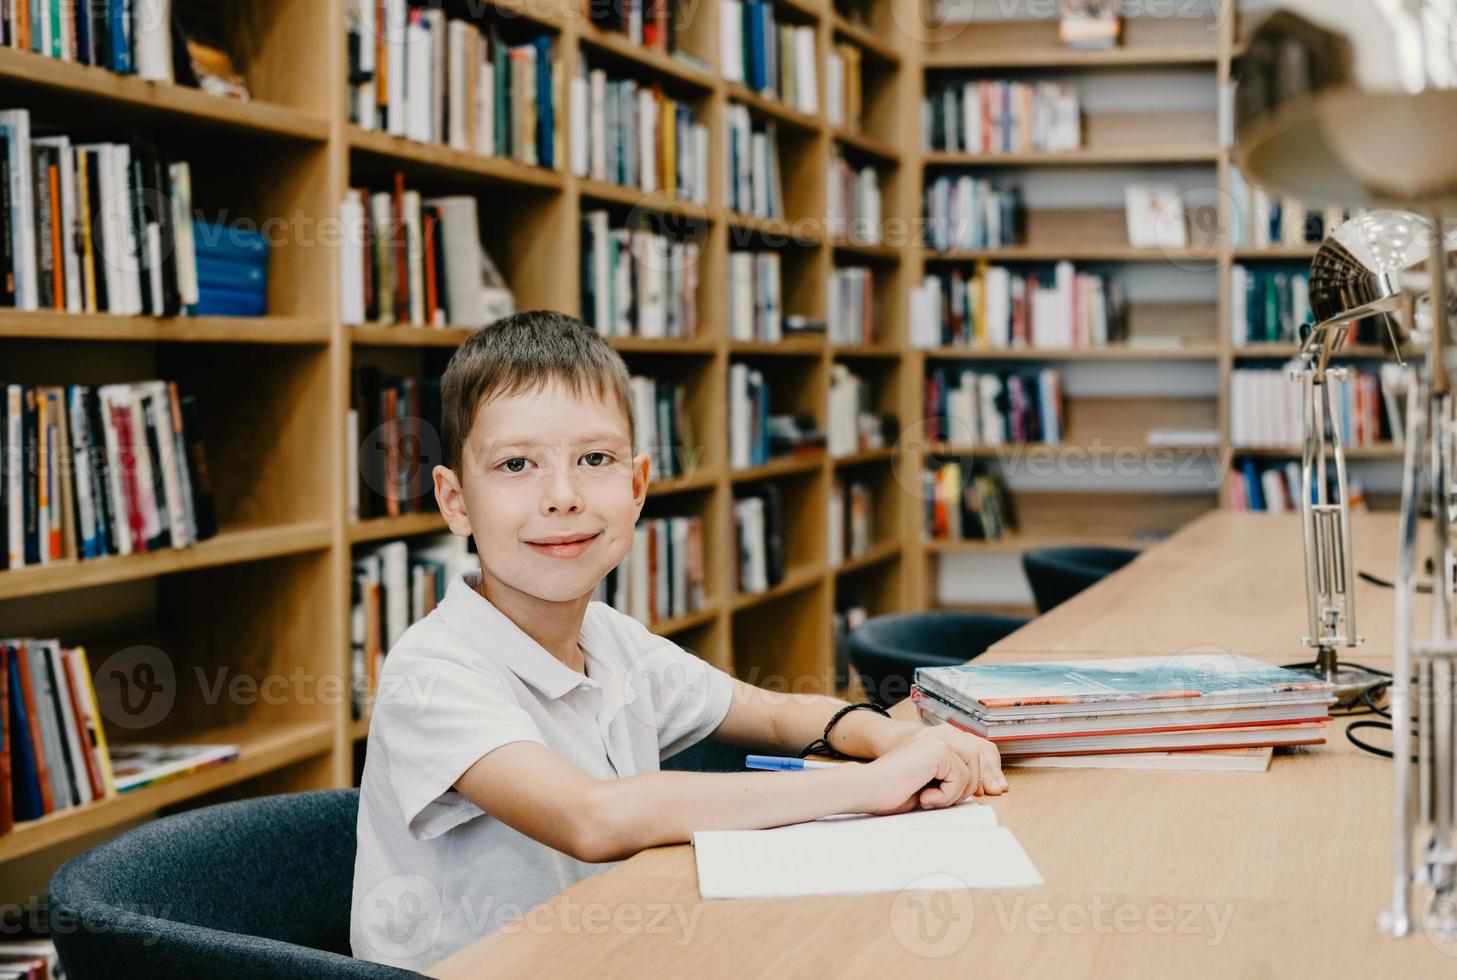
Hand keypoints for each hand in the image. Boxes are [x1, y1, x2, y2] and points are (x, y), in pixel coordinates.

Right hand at [858, 728, 1006, 814]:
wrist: (869, 788)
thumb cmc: (893, 789)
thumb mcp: (932, 782)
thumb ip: (953, 776)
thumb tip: (984, 786)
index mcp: (940, 737)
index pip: (981, 749)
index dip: (990, 771)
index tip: (996, 790)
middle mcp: (942, 733)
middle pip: (981, 760)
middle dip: (970, 787)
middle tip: (941, 800)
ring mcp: (940, 739)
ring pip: (972, 772)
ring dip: (954, 794)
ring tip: (929, 798)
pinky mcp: (939, 749)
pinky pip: (960, 779)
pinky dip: (945, 796)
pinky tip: (924, 796)